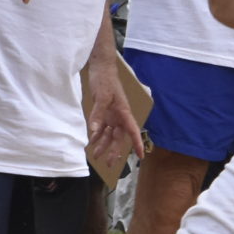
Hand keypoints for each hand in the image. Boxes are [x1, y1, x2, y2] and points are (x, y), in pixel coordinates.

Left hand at [84, 56, 142, 178]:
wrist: (100, 68)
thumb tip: (94, 132)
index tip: (141, 155)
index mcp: (123, 112)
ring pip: (108, 134)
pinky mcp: (103, 112)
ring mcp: (111, 115)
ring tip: (96, 156)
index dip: (137, 143)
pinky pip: (101, 127)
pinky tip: (92, 142)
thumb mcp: (101, 96)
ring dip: (103, 145)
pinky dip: (97, 135)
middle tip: (110, 165)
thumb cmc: (105, 80)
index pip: (132, 131)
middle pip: (118, 137)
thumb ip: (98, 114)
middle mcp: (119, 116)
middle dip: (114, 151)